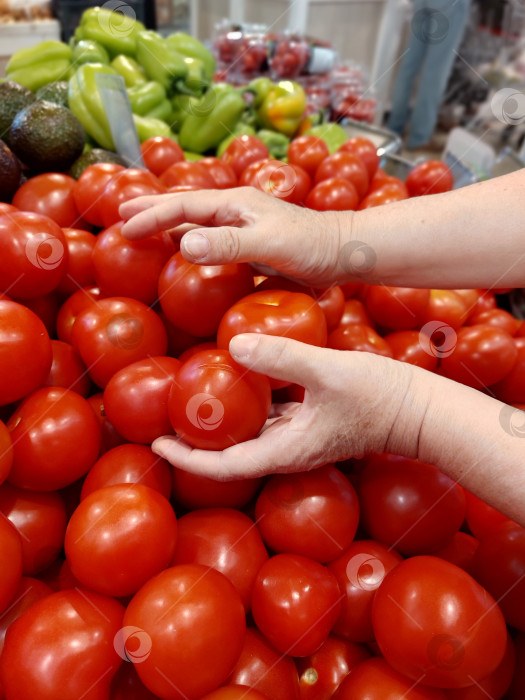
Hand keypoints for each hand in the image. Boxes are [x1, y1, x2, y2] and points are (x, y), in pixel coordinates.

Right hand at [119, 187, 345, 287]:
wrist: (343, 253)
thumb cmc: (311, 245)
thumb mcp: (269, 244)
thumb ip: (229, 244)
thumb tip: (183, 244)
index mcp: (235, 204)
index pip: (183, 205)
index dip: (152, 213)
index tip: (124, 223)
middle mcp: (236, 213)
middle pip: (186, 209)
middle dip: (153, 211)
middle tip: (121, 215)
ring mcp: (244, 231)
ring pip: (198, 227)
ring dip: (170, 229)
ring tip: (145, 234)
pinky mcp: (253, 250)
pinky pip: (214, 247)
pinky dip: (193, 250)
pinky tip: (187, 259)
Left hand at [151, 333, 422, 478]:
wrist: (422, 410)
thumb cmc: (382, 397)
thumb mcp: (329, 372)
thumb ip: (282, 357)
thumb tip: (234, 345)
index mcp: (287, 450)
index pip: (226, 467)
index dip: (188, 460)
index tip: (158, 443)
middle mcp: (289, 449)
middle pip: (231, 453)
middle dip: (197, 439)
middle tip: (166, 416)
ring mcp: (301, 436)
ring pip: (251, 432)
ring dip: (222, 420)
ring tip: (195, 395)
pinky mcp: (312, 419)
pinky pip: (271, 414)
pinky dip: (250, 401)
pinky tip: (241, 375)